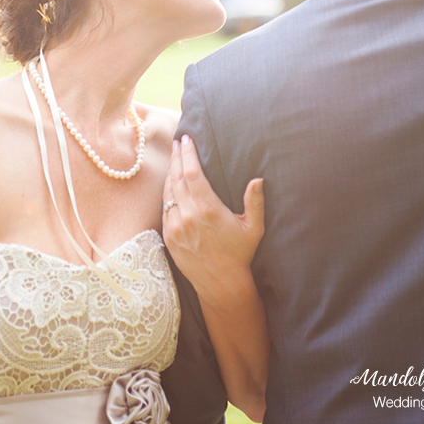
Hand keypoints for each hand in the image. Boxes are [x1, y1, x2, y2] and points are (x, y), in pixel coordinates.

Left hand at [162, 135, 264, 303]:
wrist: (221, 284)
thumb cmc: (240, 253)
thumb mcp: (253, 228)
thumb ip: (255, 202)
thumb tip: (258, 179)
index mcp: (208, 209)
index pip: (192, 173)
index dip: (188, 154)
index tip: (187, 139)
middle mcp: (189, 216)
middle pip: (177, 177)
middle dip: (177, 157)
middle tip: (178, 142)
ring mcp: (176, 226)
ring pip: (168, 191)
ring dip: (171, 172)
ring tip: (174, 158)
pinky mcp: (169, 236)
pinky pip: (164, 207)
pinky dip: (167, 192)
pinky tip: (171, 183)